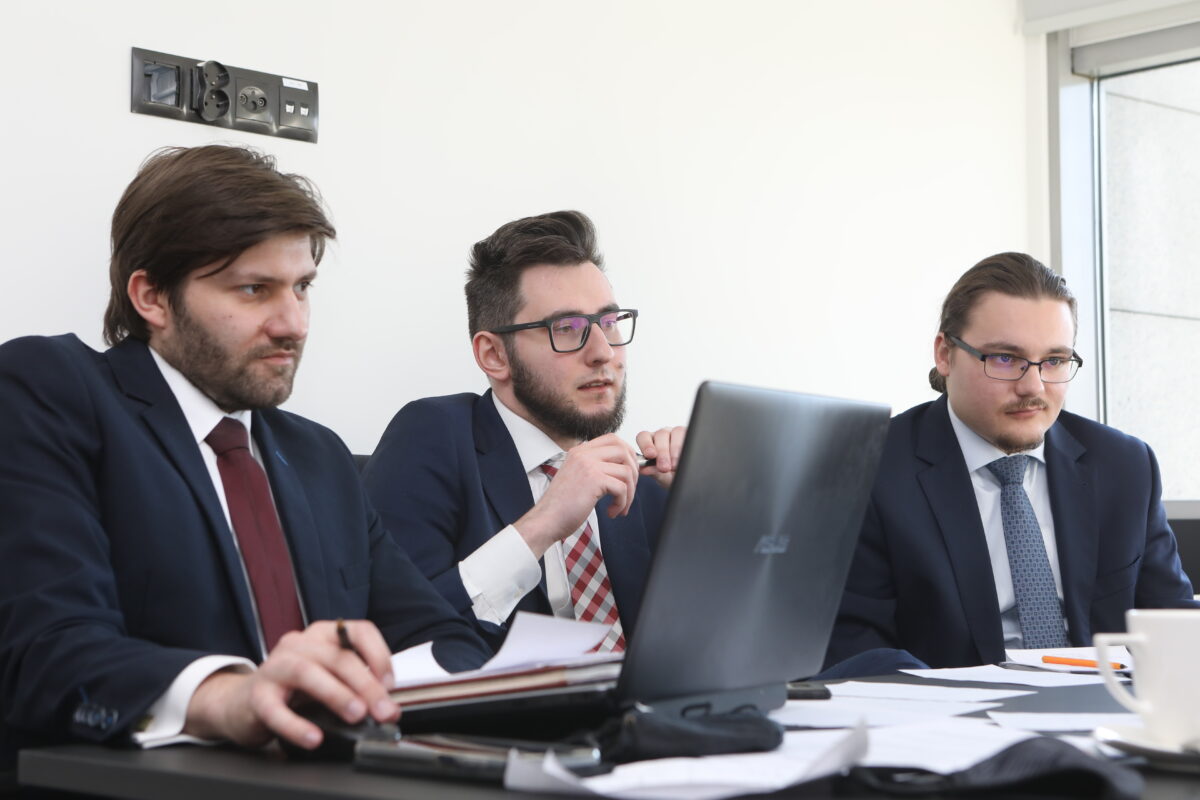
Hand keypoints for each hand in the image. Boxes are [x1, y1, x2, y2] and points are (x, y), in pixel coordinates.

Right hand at [183, 620, 397, 749]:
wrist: (240, 703)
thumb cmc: (292, 691)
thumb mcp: (328, 680)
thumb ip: (356, 688)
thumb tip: (388, 708)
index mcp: (322, 636)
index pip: (359, 631)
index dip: (379, 655)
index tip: (390, 684)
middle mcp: (298, 645)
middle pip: (338, 657)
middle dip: (366, 685)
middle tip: (382, 710)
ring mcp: (274, 667)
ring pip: (307, 673)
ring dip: (336, 694)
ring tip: (356, 715)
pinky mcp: (256, 696)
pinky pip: (276, 710)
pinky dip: (297, 725)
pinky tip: (314, 738)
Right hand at [514, 433, 638, 556]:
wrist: (546, 520)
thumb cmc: (563, 505)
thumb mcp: (579, 478)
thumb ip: (596, 468)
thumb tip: (625, 468)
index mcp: (580, 451)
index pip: (613, 439)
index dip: (627, 454)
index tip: (629, 473)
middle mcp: (584, 454)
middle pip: (623, 450)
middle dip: (634, 471)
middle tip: (630, 491)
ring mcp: (588, 465)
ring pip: (626, 471)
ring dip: (630, 492)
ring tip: (620, 507)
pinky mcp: (594, 480)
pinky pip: (622, 487)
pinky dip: (622, 503)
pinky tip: (612, 512)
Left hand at [635, 425, 686, 487]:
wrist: (686, 478)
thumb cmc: (670, 475)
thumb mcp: (661, 476)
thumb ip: (652, 471)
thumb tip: (643, 469)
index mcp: (650, 441)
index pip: (644, 436)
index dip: (646, 444)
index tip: (651, 455)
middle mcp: (663, 435)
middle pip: (661, 435)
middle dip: (663, 452)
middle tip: (664, 468)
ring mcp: (677, 433)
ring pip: (676, 432)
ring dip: (676, 449)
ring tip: (676, 465)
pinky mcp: (690, 434)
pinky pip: (689, 435)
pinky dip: (687, 447)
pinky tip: (686, 458)